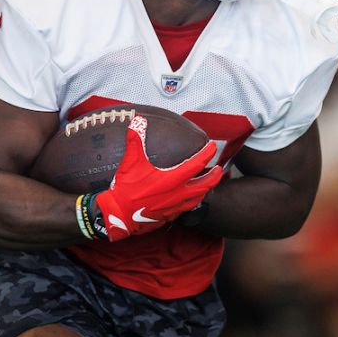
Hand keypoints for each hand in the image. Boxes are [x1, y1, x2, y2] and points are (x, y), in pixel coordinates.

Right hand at [85, 114, 222, 241]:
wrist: (118, 215)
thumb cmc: (126, 189)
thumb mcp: (131, 162)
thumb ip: (135, 140)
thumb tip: (138, 120)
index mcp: (172, 179)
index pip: (197, 164)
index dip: (206, 153)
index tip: (211, 146)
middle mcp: (178, 194)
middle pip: (205, 185)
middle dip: (214, 176)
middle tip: (219, 169)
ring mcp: (175, 207)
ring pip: (197, 198)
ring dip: (205, 189)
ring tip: (208, 183)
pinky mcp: (169, 216)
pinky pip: (186, 208)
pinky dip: (192, 201)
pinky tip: (189, 198)